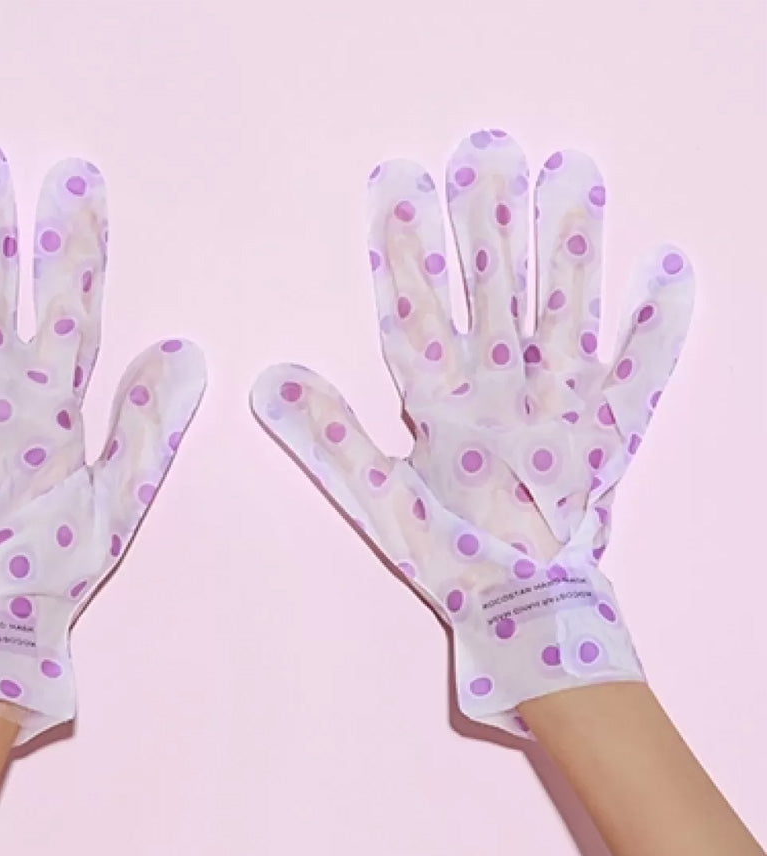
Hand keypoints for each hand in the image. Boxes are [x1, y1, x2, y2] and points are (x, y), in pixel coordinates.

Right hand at [252, 129, 693, 734]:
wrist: (528, 610)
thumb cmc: (452, 558)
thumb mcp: (378, 502)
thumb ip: (328, 436)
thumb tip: (271, 378)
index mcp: (450, 405)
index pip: (418, 312)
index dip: (403, 251)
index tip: (397, 190)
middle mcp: (511, 390)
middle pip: (495, 292)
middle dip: (487, 223)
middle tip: (486, 155)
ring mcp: (566, 406)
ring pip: (565, 309)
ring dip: (569, 244)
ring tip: (573, 177)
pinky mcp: (609, 431)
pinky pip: (640, 372)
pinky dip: (657, 325)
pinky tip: (673, 272)